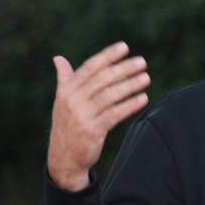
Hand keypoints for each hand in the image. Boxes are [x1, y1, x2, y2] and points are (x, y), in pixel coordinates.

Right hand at [47, 42, 149, 190]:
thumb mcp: (62, 101)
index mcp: (66, 90)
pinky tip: (143, 98)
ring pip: (110, 95)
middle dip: (123, 69)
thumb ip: (64, 79)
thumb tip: (58, 58)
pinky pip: (115, 114)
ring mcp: (82, 116)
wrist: (63, 157)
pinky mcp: (92, 130)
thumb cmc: (67, 125)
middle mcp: (73, 100)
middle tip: (142, 62)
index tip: (124, 47)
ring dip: (130, 85)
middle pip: (102, 79)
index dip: (107, 56)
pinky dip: (130, 105)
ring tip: (146, 78)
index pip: (89, 68)